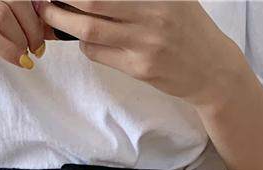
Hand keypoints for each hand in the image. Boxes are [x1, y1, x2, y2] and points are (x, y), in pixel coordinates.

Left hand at [34, 0, 242, 106]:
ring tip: (50, 14)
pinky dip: (84, 44)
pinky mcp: (140, 69)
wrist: (212, 70)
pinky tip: (81, 38)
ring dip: (64, 23)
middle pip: (92, 1)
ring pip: (90, 31)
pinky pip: (99, 54)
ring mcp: (145, 43)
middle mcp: (152, 14)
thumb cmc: (189, 28)